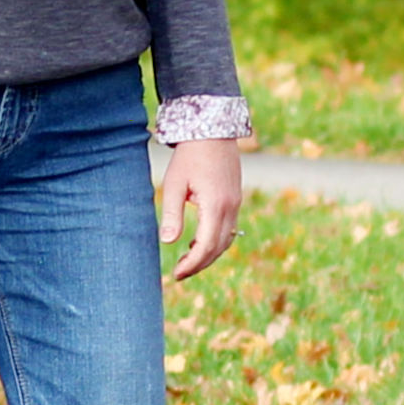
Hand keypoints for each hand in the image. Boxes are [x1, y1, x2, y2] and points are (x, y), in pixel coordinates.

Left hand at [158, 137, 241, 281]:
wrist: (213, 130)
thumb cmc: (189, 156)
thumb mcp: (175, 183)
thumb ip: (171, 213)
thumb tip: (167, 242)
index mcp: (215, 206)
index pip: (206, 246)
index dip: (192, 264)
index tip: (176, 274)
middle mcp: (230, 208)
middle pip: (218, 248)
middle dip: (200, 264)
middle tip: (180, 273)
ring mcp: (236, 203)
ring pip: (227, 240)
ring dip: (209, 254)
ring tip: (188, 261)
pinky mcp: (235, 198)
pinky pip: (229, 229)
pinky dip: (216, 241)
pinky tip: (198, 242)